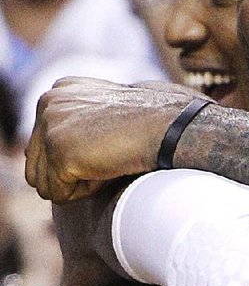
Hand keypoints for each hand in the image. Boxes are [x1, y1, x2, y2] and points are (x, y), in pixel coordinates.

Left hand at [25, 77, 202, 202]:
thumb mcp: (113, 115)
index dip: (80, 159)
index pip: (44, 147)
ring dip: (79, 184)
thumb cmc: (159, 123)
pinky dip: (87, 192)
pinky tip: (111, 167)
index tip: (113, 145)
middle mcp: (48, 102)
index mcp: (61, 90)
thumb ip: (85, 126)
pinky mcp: (59, 150)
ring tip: (110, 161)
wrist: (174, 127)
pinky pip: (59, 194)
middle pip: (37, 166)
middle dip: (74, 174)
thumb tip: (75, 155)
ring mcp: (50, 125)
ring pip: (43, 183)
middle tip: (112, 156)